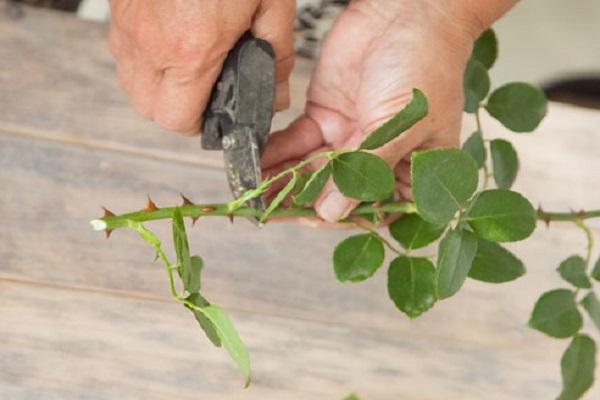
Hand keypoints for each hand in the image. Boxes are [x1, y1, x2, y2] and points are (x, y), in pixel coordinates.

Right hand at [108, 0, 294, 133]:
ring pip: (130, 81)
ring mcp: (128, 23)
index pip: (176, 118)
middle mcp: (149, 41)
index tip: (214, 113)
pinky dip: (144, 58)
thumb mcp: (271, 4)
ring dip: (157, 85)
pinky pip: (122, 50)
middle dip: (175, 109)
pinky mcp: (119, 6)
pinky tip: (170, 39)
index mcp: (190, 48)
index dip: (197, 124)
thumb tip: (276, 94)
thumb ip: (276, 55)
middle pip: (148, 108)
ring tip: (188, 65)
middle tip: (203, 91)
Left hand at [262, 0, 483, 223]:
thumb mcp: (401, 124)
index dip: (344, 218)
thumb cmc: (425, 64)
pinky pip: (296, 142)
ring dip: (282, 181)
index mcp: (409, 169)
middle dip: (301, 202)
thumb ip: (364, 167)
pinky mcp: (324, 116)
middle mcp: (376, 160)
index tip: (312, 217)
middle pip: (335, 193)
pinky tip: (257, 161)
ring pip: (311, 170)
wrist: (407, 11)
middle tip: (268, 208)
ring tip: (252, 190)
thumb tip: (332, 211)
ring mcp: (348, 138)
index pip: (374, 208)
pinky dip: (276, 152)